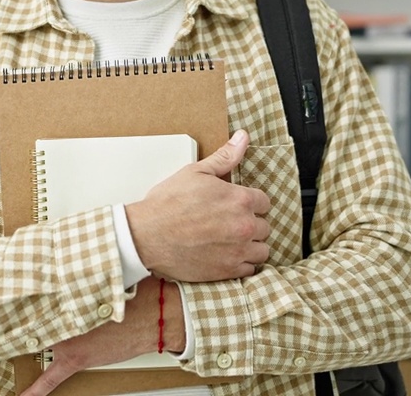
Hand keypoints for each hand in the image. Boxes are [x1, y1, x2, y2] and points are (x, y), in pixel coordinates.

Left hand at [19, 280, 181, 395]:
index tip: (6, 294)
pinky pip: (50, 379)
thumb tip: (69, 262)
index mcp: (64, 296)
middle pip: (36, 319)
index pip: (33, 298)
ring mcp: (66, 342)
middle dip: (28, 317)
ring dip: (38, 339)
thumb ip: (80, 275)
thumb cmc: (131, 294)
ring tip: (27, 335)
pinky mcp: (75, 359)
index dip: (20, 298)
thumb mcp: (101, 277)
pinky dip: (36, 390)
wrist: (151, 317)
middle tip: (9, 316)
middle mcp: (61, 318)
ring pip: (43, 341)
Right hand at [125, 130, 271, 281]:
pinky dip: (241, 264)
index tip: (236, 206)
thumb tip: (242, 138)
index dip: (250, 203)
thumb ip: (225, 157)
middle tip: (229, 223)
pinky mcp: (228, 271)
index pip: (264, 202)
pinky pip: (250, 270)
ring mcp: (238, 250)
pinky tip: (226, 255)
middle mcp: (244, 226)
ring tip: (230, 241)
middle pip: (264, 227)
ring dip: (250, 245)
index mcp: (240, 199)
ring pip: (261, 250)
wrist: (147, 235)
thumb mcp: (196, 172)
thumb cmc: (168, 204)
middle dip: (250, 224)